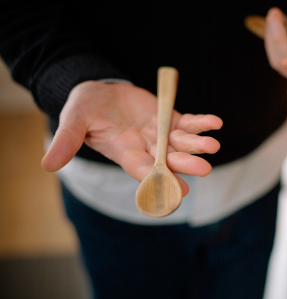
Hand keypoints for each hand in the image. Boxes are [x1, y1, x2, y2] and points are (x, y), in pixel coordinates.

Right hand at [41, 81, 222, 195]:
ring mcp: (160, 134)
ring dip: (197, 144)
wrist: (101, 94)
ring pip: (181, 143)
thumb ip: (66, 141)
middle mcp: (146, 148)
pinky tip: (214, 122)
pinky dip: (200, 123)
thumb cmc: (85, 109)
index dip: (158, 179)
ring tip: (212, 145)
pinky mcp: (168, 119)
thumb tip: (47, 165)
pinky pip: (187, 123)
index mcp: (125, 153)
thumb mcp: (73, 122)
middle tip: (203, 168)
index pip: (143, 170)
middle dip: (184, 163)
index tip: (177, 191)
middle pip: (168, 159)